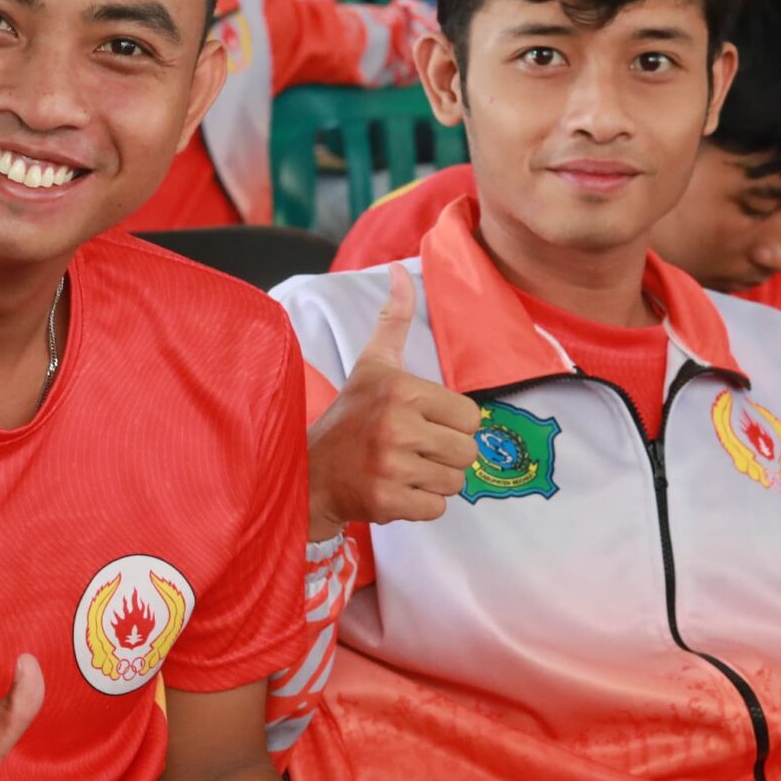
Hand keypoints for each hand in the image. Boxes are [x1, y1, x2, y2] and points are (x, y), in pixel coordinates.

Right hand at [306, 266, 483, 541]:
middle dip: (446, 455)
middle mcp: (396, 426)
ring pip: (454, 483)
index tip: (424, 423)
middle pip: (467, 452)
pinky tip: (397, 489)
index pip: (471, 416)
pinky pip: (436, 509)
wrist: (310, 471)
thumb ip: (394, 320)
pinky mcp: (387, 502)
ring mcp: (391, 467)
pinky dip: (422, 505)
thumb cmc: (351, 416)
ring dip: (434, 480)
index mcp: (401, 390)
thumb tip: (401, 271)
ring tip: (404, 469)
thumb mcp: (373, 364)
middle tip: (414, 450)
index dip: (452, 423)